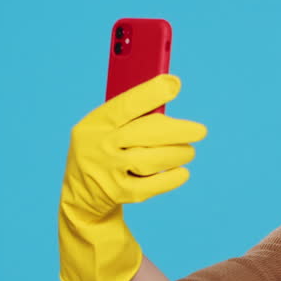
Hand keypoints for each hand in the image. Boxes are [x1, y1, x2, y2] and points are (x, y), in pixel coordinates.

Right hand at [58, 74, 206, 280]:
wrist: (80, 195)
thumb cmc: (103, 150)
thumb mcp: (104, 128)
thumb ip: (131, 114)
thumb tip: (169, 89)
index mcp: (96, 123)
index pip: (126, 104)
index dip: (151, 93)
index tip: (174, 85)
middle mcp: (100, 146)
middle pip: (146, 133)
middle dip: (178, 130)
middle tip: (200, 131)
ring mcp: (108, 171)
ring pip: (153, 159)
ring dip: (178, 154)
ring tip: (188, 152)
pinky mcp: (119, 193)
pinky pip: (153, 185)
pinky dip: (172, 178)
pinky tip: (182, 172)